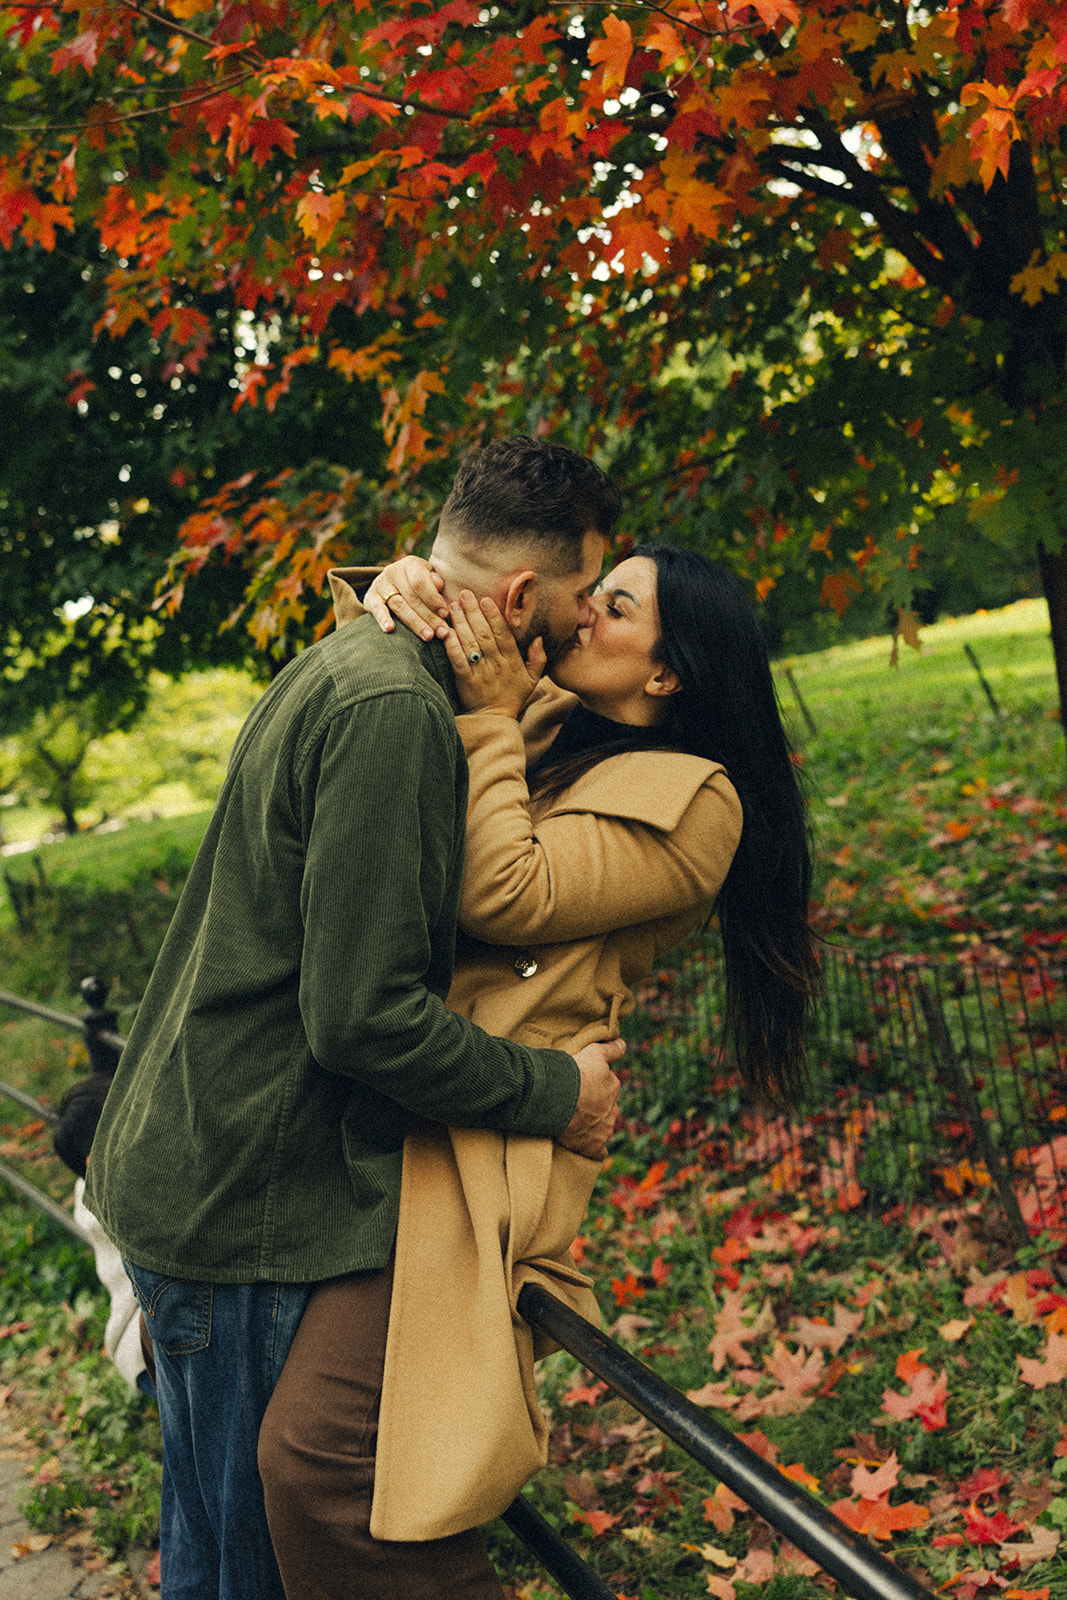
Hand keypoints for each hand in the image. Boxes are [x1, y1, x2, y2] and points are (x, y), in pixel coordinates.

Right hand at [364, 557, 448, 641]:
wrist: (393, 585)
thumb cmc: (420, 585)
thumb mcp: (430, 579)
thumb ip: (436, 582)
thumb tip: (438, 585)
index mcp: (410, 564)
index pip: (420, 581)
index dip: (433, 598)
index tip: (445, 613)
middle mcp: (393, 571)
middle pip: (412, 597)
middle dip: (429, 617)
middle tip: (442, 632)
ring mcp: (380, 584)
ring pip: (399, 606)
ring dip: (415, 623)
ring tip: (428, 636)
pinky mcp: (370, 598)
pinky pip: (377, 609)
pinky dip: (383, 619)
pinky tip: (390, 629)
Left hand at [444, 591, 545, 717]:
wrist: (494, 720)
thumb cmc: (512, 696)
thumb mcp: (533, 679)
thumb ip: (539, 658)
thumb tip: (539, 637)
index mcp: (513, 661)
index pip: (503, 634)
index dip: (494, 616)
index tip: (485, 599)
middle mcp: (497, 665)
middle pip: (485, 634)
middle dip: (474, 612)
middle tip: (464, 594)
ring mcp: (481, 673)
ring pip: (471, 644)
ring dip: (461, 623)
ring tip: (453, 606)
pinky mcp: (465, 681)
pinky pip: (458, 660)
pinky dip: (452, 646)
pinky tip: (446, 632)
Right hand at [556, 1039, 623, 1160]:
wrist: (559, 1096)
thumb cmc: (575, 1072)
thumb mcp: (594, 1053)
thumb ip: (611, 1049)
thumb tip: (623, 1044)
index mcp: (613, 1087)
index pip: (608, 1089)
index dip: (596, 1089)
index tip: (583, 1089)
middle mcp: (612, 1110)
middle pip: (606, 1110)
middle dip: (596, 1110)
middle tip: (577, 1107)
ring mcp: (604, 1130)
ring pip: (602, 1129)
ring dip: (593, 1129)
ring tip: (576, 1126)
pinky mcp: (593, 1146)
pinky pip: (598, 1152)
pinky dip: (594, 1151)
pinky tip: (586, 1148)